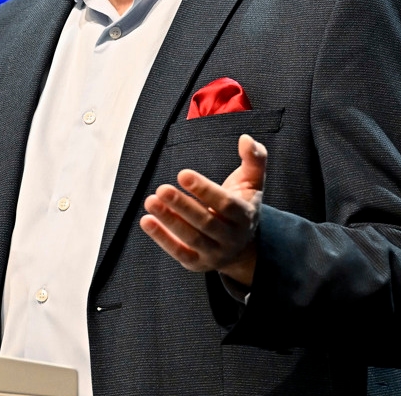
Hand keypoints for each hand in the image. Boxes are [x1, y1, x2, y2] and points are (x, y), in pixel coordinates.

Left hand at [140, 133, 266, 285]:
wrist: (242, 247)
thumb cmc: (242, 205)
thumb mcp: (252, 182)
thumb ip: (254, 158)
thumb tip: (245, 138)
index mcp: (245, 216)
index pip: (225, 204)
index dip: (204, 190)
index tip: (182, 174)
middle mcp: (232, 238)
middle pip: (206, 223)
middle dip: (182, 206)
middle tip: (161, 189)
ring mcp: (215, 253)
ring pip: (191, 238)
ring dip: (169, 220)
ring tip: (150, 201)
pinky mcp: (197, 263)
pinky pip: (179, 252)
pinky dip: (162, 238)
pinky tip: (146, 221)